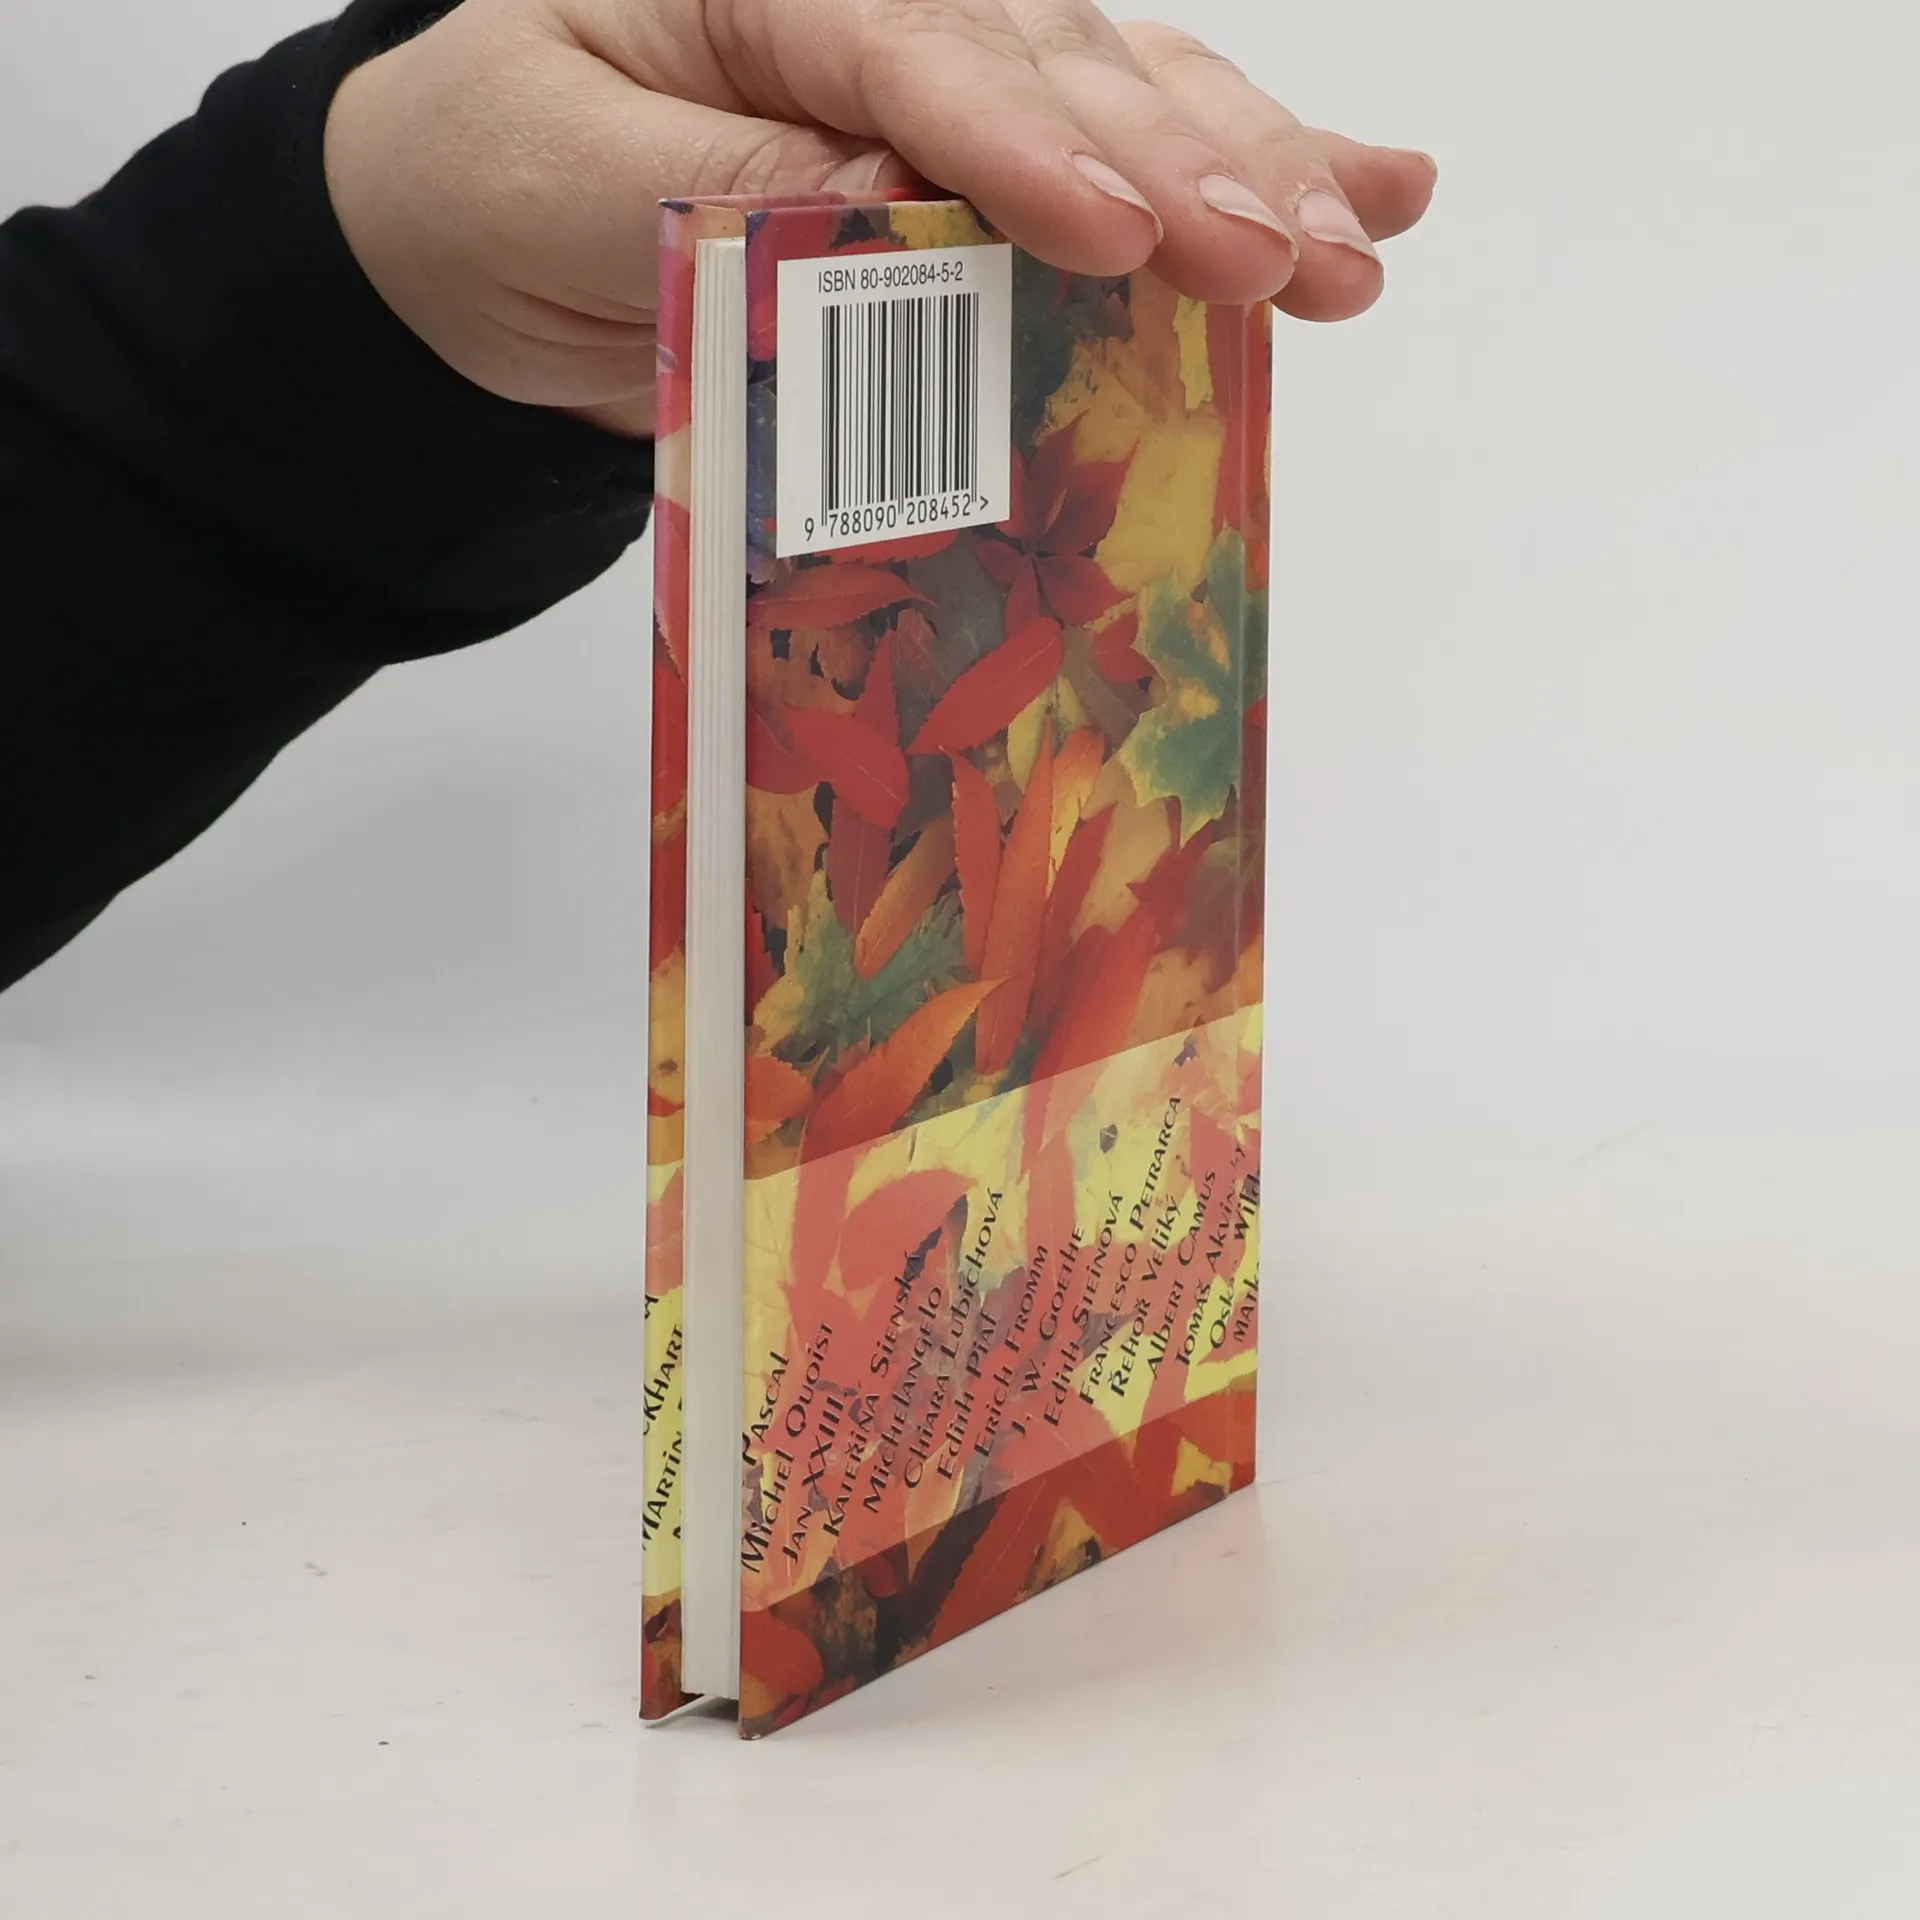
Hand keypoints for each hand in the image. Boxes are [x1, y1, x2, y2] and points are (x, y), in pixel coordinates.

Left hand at [325, 0, 1435, 437]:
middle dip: (1181, 167)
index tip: (1120, 235)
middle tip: (1284, 260)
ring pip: (1125, 95)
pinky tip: (1369, 189)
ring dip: (1250, 173)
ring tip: (1356, 243)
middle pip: (1054, 63)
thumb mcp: (561, 182)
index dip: (1023, 144)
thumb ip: (723, 190)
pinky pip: (1118, 151)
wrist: (478, 230)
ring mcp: (942, 69)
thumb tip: (900, 208)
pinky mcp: (980, 155)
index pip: (908, 43)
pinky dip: (1239, 171)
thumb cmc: (495, 181)